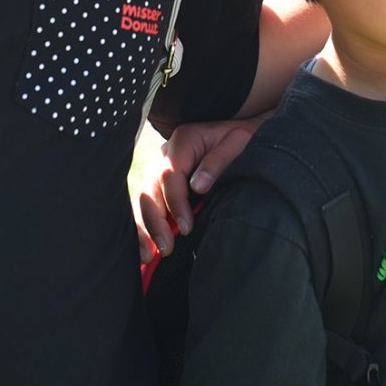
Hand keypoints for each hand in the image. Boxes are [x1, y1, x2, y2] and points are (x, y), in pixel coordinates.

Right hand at [132, 115, 267, 260]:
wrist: (243, 130)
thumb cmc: (242, 137)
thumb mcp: (238, 142)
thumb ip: (217, 162)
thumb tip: (197, 187)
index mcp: (183, 141)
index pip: (170, 175)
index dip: (176, 204)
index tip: (186, 228)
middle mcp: (167, 154)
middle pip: (149, 189)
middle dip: (154, 221)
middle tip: (166, 248)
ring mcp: (162, 168)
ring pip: (143, 199)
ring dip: (144, 227)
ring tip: (149, 255)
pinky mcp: (164, 184)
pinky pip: (148, 205)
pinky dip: (145, 225)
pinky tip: (147, 248)